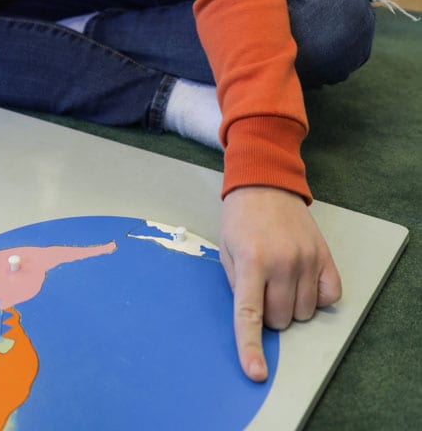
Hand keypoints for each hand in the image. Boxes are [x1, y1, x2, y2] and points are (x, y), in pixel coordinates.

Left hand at [219, 186, 341, 381]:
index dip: (251, 347)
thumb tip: (253, 320)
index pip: (251, 315)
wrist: (265, 182)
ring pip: (303, 314)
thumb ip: (238, 286)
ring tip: (279, 278)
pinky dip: (316, 298)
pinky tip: (302, 281)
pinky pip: (330, 298)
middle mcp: (282, 262)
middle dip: (268, 313)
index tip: (257, 373)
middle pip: (280, 319)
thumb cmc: (239, 218)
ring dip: (290, 306)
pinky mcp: (325, 256)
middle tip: (260, 287)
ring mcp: (307, 259)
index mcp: (251, 260)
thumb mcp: (225, 249)